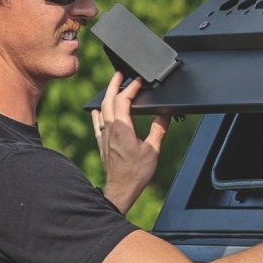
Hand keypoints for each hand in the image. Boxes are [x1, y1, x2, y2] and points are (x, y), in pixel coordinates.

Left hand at [93, 72, 171, 214]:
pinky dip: (98, 113)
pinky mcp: (102, 143)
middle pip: (108, 100)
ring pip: (102, 110)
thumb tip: (165, 114)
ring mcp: (104, 136)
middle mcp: (110, 129)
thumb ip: (159, 129)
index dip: (131, 88)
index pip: (123, 100)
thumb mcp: (153, 149)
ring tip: (113, 87)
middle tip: (120, 74)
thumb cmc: (137, 172)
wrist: (121, 189)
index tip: (139, 81)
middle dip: (114, 85)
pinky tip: (98, 110)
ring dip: (107, 96)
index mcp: (122, 128)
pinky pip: (97, 123)